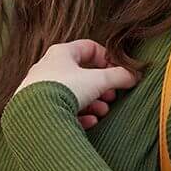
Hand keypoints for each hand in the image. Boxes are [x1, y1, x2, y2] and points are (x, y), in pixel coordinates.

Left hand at [16, 40, 138, 127]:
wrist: (36, 114)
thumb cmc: (65, 89)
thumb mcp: (98, 80)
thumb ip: (119, 76)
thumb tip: (135, 75)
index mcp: (61, 53)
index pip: (89, 48)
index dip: (107, 58)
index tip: (119, 71)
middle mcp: (49, 67)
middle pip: (82, 74)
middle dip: (101, 87)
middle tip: (112, 96)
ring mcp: (41, 87)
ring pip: (74, 93)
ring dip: (92, 102)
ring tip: (103, 112)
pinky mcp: (38, 106)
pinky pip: (62, 109)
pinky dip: (79, 114)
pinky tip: (90, 121)